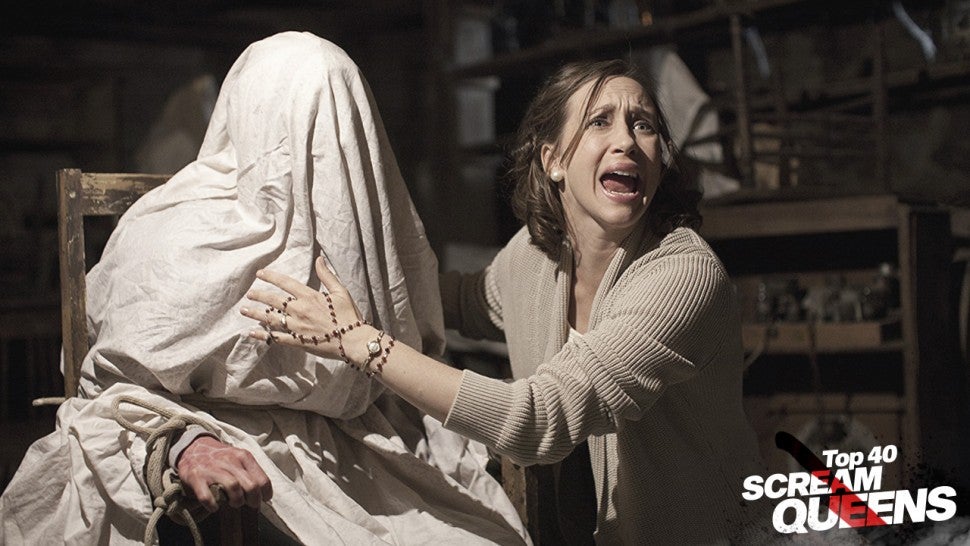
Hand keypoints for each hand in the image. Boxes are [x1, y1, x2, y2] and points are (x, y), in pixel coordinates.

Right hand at [177, 436, 272, 511]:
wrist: (193, 447)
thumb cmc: (221, 457)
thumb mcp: (238, 457)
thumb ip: (250, 471)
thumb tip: (263, 492)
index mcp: (243, 456)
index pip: (263, 480)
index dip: (265, 494)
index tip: (262, 499)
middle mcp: (229, 461)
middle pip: (251, 486)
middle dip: (252, 500)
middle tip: (248, 504)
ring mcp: (212, 469)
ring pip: (234, 488)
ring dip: (236, 501)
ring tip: (232, 503)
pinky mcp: (196, 477)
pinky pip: (207, 497)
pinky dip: (213, 505)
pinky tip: (214, 506)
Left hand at [242, 256, 371, 363]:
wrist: (353, 340)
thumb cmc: (349, 316)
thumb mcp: (341, 291)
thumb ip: (327, 275)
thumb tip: (319, 259)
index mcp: (310, 297)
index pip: (286, 283)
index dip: (271, 277)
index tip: (260, 274)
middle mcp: (300, 310)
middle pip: (274, 300)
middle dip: (259, 295)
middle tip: (249, 293)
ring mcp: (297, 327)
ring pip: (271, 318)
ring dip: (256, 314)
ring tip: (244, 310)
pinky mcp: (297, 341)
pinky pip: (276, 338)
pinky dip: (263, 336)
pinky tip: (252, 333)